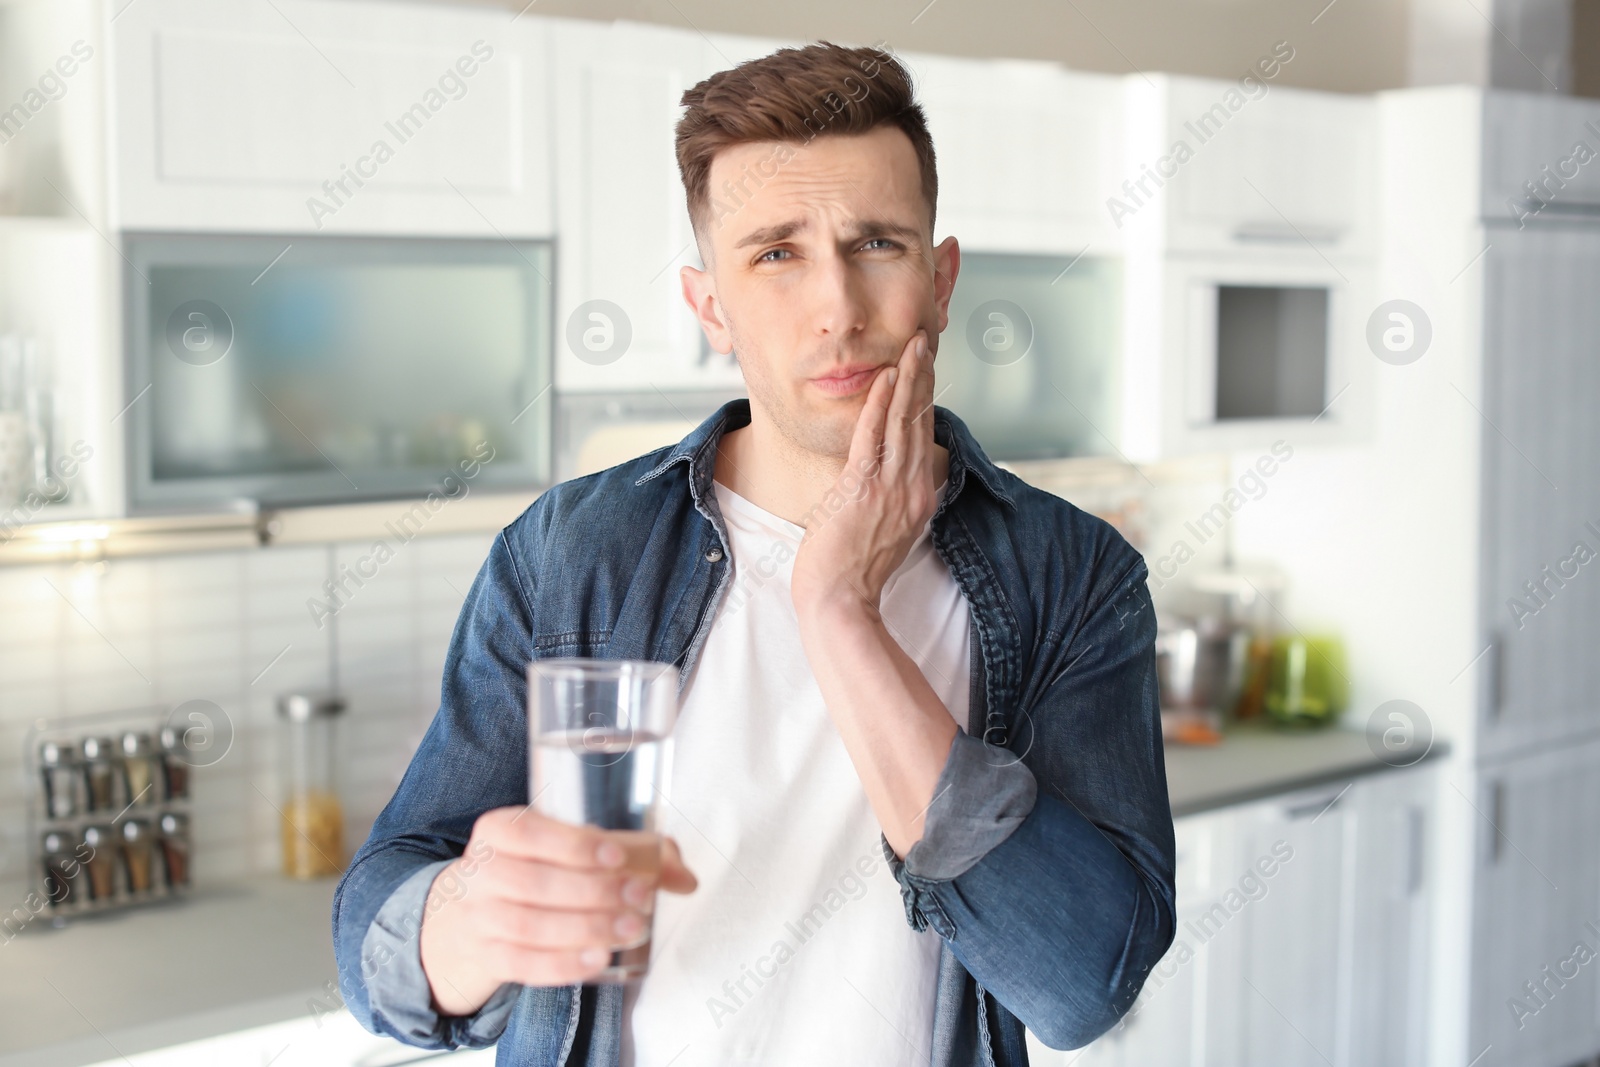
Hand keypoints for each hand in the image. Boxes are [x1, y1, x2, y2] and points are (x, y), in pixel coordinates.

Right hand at [418, 807, 696, 1015]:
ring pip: (530, 927)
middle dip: (594, 892)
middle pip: (534, 884)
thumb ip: (630, 853)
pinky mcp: (487, 958)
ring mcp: (478, 919)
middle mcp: (480, 872)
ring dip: (587, 929)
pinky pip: (524, 965)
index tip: (618, 855)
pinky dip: (565, 964)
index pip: (528, 832)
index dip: (573, 845)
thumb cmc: (532, 872)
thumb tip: (686, 878)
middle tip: (641, 897)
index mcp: (499, 831)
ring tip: (632, 929)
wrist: (462, 919)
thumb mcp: (562, 850)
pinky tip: (599, 958)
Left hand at [790, 329, 937, 618]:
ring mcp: (890, 489)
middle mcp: (913, 489)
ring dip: (908, 379)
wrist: (840, 602)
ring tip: (914, 345)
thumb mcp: (882, 530)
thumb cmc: (852, 573)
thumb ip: (887, 499)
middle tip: (926, 340)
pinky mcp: (863, 489)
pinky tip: (885, 378)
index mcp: (919, 498)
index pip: (924, 437)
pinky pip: (874, 438)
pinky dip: (880, 405)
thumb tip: (878, 479)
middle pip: (921, 422)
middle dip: (924, 377)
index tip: (926, 368)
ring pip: (904, 422)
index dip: (925, 399)